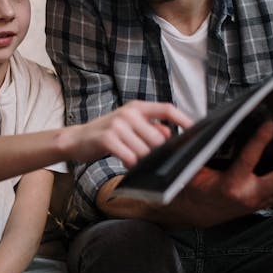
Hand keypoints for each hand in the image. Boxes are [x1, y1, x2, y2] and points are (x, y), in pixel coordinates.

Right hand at [63, 100, 190, 167]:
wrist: (76, 139)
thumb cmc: (106, 134)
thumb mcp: (129, 126)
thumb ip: (150, 128)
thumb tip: (169, 134)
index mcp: (137, 107)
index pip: (166, 109)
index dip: (183, 119)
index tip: (195, 129)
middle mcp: (128, 113)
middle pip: (158, 138)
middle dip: (158, 153)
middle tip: (153, 160)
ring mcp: (118, 125)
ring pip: (145, 151)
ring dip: (142, 161)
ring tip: (133, 160)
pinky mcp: (108, 138)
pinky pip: (130, 157)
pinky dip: (131, 164)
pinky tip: (126, 163)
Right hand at [171, 121, 272, 226]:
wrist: (193, 212)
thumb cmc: (193, 189)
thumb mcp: (195, 168)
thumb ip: (207, 152)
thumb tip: (218, 129)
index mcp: (229, 185)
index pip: (249, 160)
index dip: (261, 140)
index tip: (271, 125)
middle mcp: (247, 196)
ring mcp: (257, 203)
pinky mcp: (261, 205)